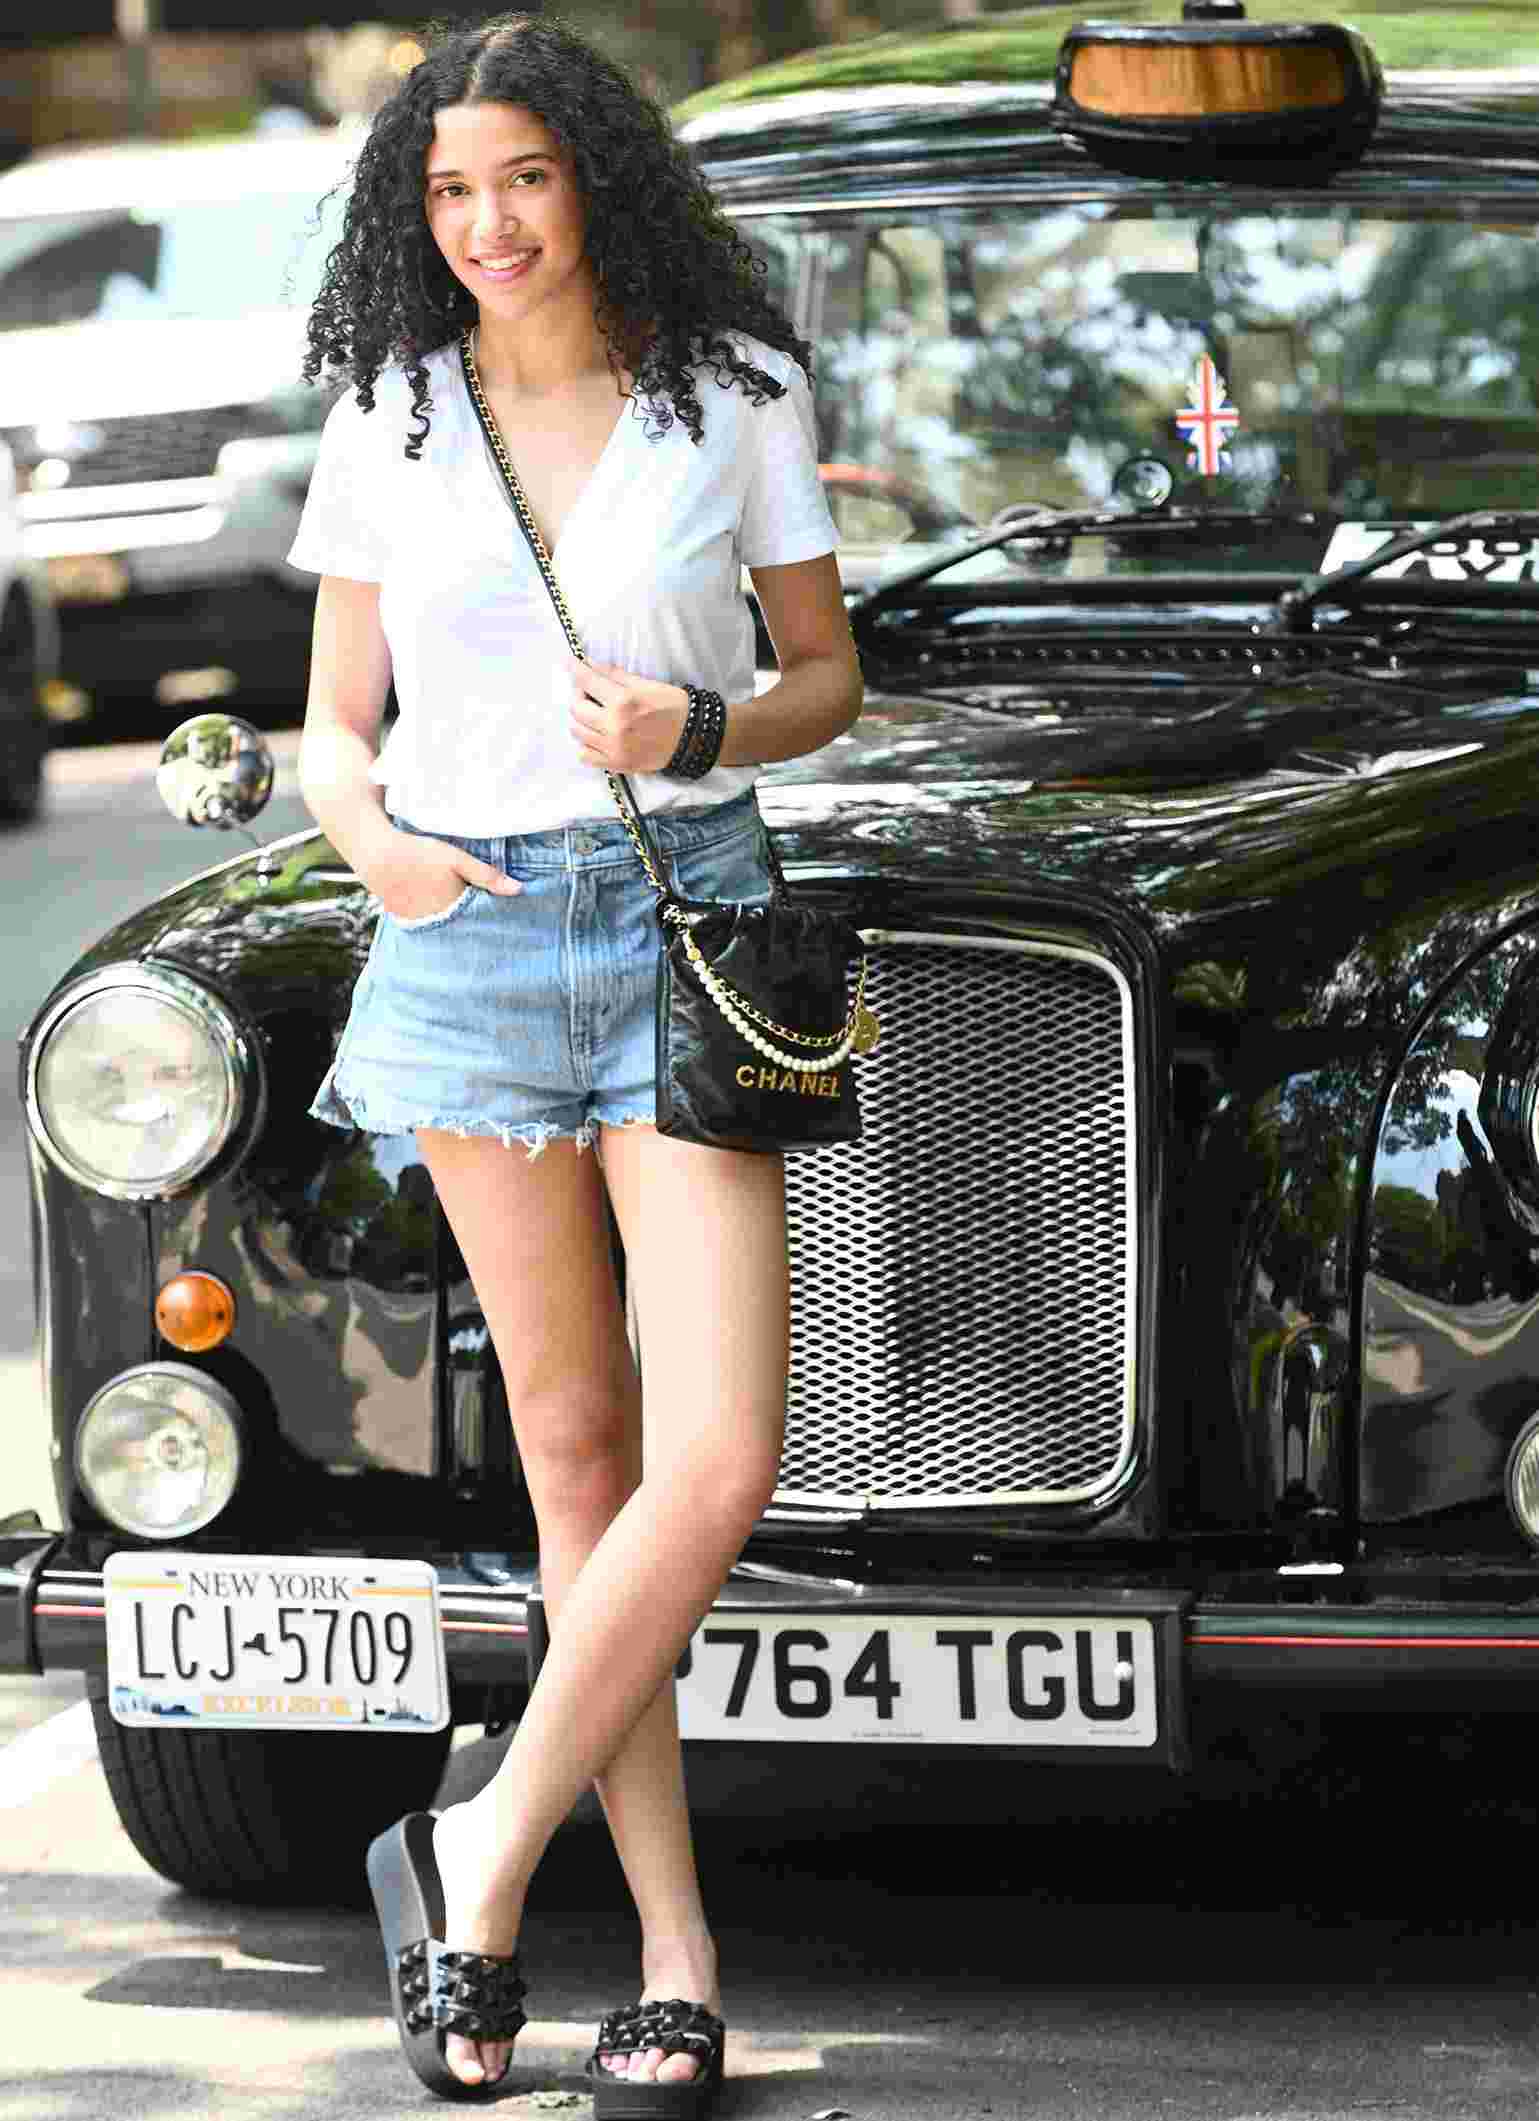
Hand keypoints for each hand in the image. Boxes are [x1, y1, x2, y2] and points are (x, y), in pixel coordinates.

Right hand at [364, 830, 521, 921]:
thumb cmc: (420, 854)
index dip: (492, 917)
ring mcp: (420, 924)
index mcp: (455, 909)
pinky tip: (437, 910)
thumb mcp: (457, 859)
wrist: (378, 856)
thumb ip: (487, 876)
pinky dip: (435, 921)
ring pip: (445, 928)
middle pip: (464, 927)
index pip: (481, 920)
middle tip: (485, 918)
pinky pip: (427, 925)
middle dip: (475, 924)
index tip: (505, 917)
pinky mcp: (406, 921)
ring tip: (459, 912)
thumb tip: (519, 890)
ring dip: (454, 924)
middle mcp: (438, 923)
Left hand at [569, 657, 688, 772]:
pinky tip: (597, 735)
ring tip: (594, 713)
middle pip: (576, 708)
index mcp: (623, 702)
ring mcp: (614, 748)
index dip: (575, 669)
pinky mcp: (616, 764)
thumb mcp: (647, 684)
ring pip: (577, 731)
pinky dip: (585, 743)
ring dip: (581, 718)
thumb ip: (615, 675)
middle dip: (579, 695)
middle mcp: (614, 726)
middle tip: (589, 692)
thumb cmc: (673, 707)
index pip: (588, 681)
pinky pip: (585, 755)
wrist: (692, 738)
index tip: (570, 662)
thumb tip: (590, 664)